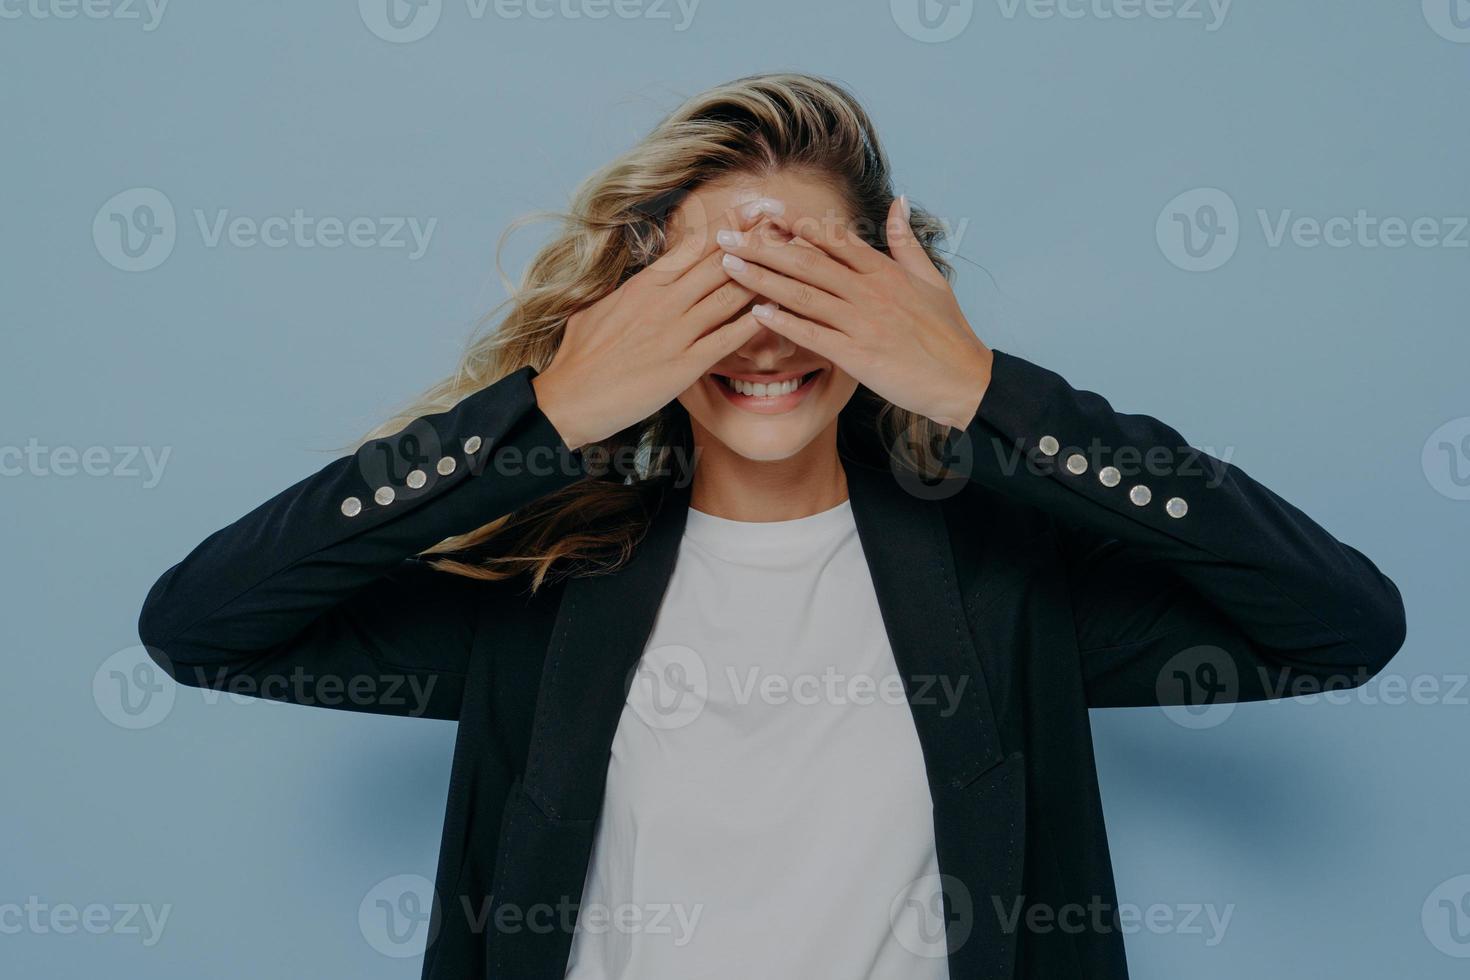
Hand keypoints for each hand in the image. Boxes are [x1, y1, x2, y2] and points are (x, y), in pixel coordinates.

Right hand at [532, 201, 779, 448]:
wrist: (567, 398)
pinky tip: (777, 313)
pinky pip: (726, 339)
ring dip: (764, 275)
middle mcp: (664, 302)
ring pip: (729, 295)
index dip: (731, 224)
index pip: (696, 245)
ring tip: (795, 260)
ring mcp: (675, 332)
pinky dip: (753, 324)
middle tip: (789, 219)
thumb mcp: (599, 309)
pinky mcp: (683, 366)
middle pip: (720, 261)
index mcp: (645, 285)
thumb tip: (641, 280)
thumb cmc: (579, 357)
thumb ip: (628, 292)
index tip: (757, 206)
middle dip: (757, 238)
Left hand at [714, 196, 992, 430]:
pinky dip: (785, 323)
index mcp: (883, 270)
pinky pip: (814, 335)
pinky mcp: (858, 355)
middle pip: (806, 260)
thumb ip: (906, 240)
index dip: (793, 222)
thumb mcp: (931, 278)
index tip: (762, 210)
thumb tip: (896, 201)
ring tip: (728, 266)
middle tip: (725, 236)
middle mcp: (868, 290)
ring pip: (803, 294)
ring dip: (762, 278)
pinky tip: (756, 313)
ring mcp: (862, 322)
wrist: (963, 378)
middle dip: (762, 246)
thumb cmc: (947, 332)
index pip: (831, 238)